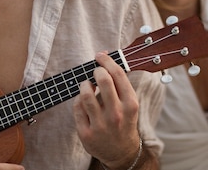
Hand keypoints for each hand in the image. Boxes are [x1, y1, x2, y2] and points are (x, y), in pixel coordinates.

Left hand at [73, 52, 141, 168]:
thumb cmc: (124, 121)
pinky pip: (77, 107)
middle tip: (95, 71)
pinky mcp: (86, 133)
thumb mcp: (130, 104)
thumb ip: (120, 83)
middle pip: (103, 80)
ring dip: (84, 84)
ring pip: (86, 94)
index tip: (100, 56)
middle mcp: (116, 114)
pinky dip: (78, 99)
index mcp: (130, 104)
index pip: (118, 74)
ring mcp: (100, 125)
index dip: (107, 61)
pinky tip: (83, 99)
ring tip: (87, 85)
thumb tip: (105, 56)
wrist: (121, 152)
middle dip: (96, 70)